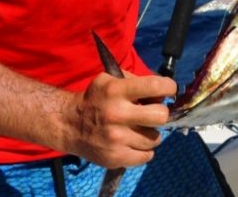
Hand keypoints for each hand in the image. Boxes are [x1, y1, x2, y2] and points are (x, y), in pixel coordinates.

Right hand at [62, 71, 176, 167]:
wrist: (69, 124)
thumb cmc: (95, 99)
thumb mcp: (111, 80)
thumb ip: (136, 81)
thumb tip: (163, 91)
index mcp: (116, 91)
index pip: (156, 86)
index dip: (169, 87)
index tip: (169, 91)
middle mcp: (116, 115)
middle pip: (161, 116)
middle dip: (161, 114)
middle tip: (152, 114)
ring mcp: (115, 139)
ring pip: (155, 138)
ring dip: (151, 133)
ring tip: (139, 129)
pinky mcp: (114, 158)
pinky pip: (146, 156)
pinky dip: (144, 150)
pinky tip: (135, 142)